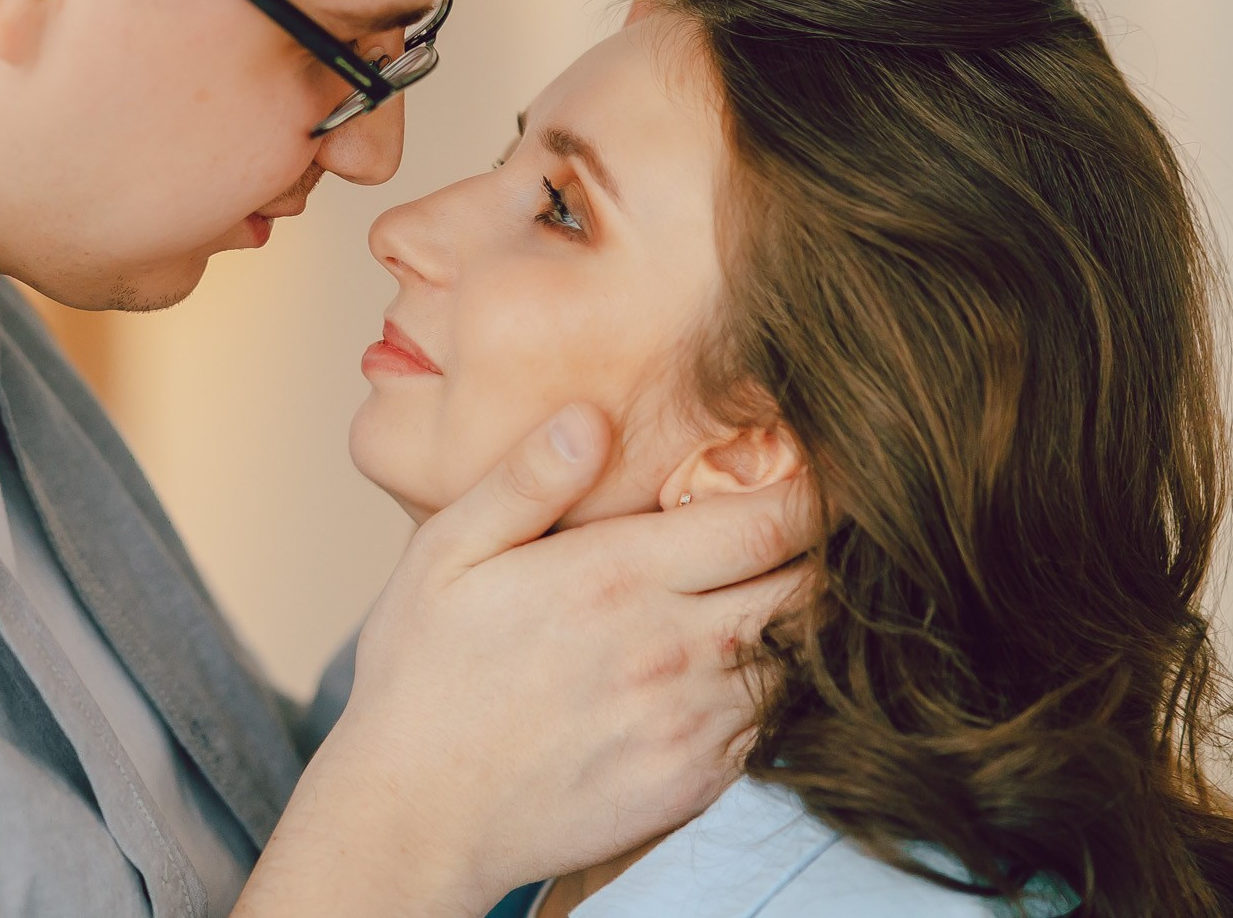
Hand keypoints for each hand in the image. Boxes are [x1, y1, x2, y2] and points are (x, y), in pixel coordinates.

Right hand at [236, 403, 818, 917]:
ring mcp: (690, 724)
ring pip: (802, 658)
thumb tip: (591, 417)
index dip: (810, 490)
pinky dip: (772, 689)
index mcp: (620, 577)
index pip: (771, 522)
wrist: (415, 816)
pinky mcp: (693, 783)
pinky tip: (726, 667)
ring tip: (765, 592)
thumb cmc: (422, 674)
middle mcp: (672, 650)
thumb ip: (526, 479)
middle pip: (809, 588)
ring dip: (798, 622)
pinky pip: (772, 725)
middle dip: (818, 550)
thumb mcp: (446, 553)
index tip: (811, 471)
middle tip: (800, 528)